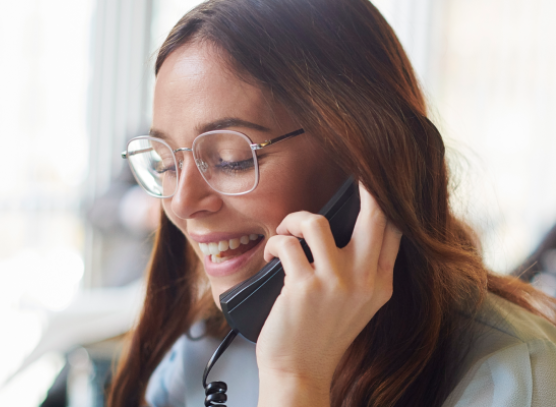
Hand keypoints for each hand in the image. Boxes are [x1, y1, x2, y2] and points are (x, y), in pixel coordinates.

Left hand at [256, 184, 401, 406]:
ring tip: (287, 233)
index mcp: (381, 283)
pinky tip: (271, 257)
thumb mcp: (357, 303)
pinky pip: (286, 243)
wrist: (300, 373)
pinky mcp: (304, 287)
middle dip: (363, 184)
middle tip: (352, 170)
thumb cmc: (322, 333)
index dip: (386, 197)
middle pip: (375, 214)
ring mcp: (336, 283)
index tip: (374, 178)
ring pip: (316, 222)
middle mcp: (365, 281)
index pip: (394, 229)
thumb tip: (349, 225)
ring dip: (294, 220)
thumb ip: (362, 268)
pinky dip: (274, 243)